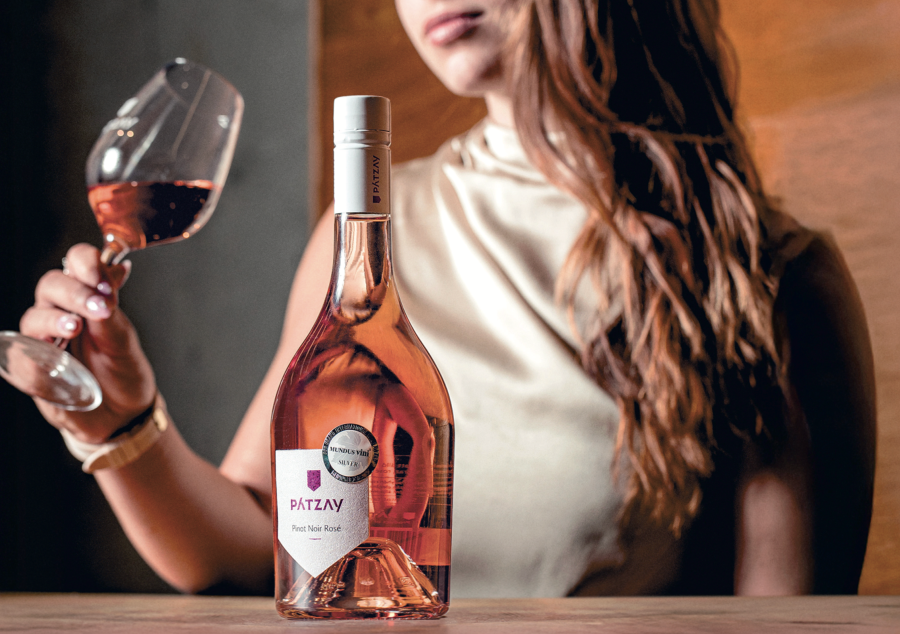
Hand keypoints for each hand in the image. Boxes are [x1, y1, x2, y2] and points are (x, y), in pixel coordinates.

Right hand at [19, 243, 156, 442]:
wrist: (121, 413)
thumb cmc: (122, 370)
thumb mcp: (123, 342)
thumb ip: (112, 310)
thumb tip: (118, 269)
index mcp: (85, 297)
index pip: (76, 263)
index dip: (85, 263)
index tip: (102, 277)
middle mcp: (59, 311)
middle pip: (51, 285)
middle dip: (74, 292)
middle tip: (99, 307)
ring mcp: (43, 340)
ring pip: (33, 317)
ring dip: (53, 319)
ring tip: (75, 328)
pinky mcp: (32, 369)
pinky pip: (22, 358)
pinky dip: (36, 354)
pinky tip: (52, 358)